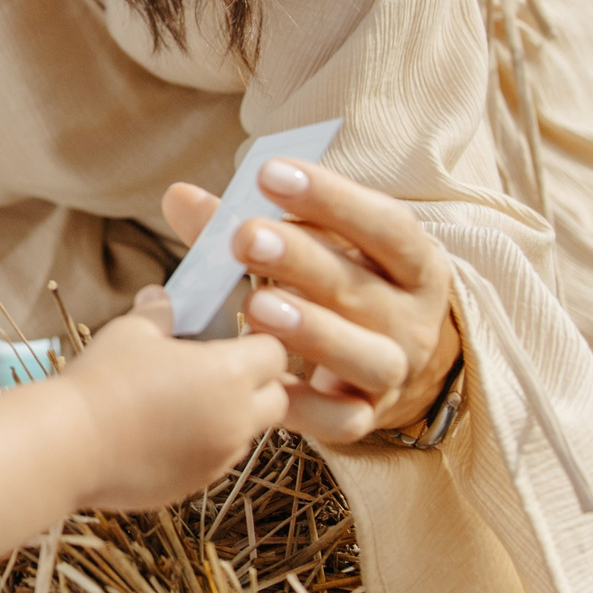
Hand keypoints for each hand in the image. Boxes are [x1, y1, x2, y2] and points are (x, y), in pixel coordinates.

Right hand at [55, 290, 289, 511]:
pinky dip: (205, 444)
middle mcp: (237, 420)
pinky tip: (164, 432)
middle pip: (277, 399)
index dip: (257, 342)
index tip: (232, 338)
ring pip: (247, 433)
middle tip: (220, 371)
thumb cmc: (101, 381)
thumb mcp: (131, 332)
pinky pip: (217, 459)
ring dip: (232, 417)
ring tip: (185, 402)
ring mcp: (219, 458)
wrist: (68, 447)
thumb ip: (160, 313)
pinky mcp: (196, 484)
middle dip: (258, 384)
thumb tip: (164, 297)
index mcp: (229, 375)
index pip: (275, 353)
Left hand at [160, 162, 460, 443]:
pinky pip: (343, 419)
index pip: (384, 224)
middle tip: (245, 236)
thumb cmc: (336, 287)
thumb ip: (249, 224)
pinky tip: (268, 385)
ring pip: (365, 356)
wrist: (389, 358)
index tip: (270, 173)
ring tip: (257, 308)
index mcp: (411, 261)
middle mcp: (413, 317)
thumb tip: (179, 197)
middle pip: (362, 288)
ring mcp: (395, 370)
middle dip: (302, 260)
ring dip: (312, 331)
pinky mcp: (368, 415)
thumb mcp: (316, 248)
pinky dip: (307, 407)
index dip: (331, 198)